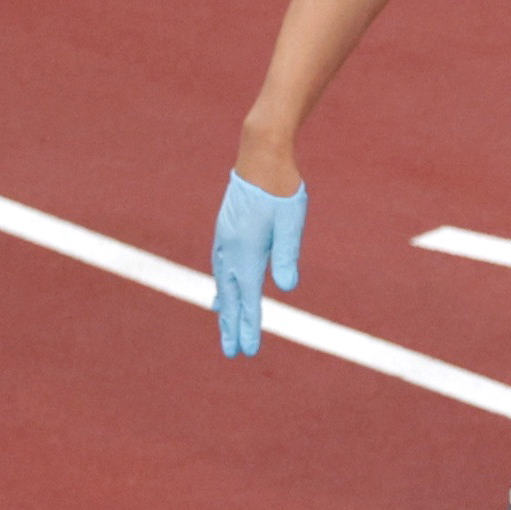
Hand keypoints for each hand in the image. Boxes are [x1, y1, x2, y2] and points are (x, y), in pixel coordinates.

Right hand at [212, 170, 305, 357]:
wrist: (261, 156)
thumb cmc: (282, 189)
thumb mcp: (291, 222)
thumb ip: (287, 255)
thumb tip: (288, 287)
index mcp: (245, 250)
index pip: (247, 298)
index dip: (248, 325)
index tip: (248, 350)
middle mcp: (229, 249)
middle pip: (229, 297)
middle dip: (232, 326)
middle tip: (233, 354)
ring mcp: (223, 240)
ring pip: (221, 284)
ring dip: (225, 309)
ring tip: (227, 330)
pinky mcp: (225, 232)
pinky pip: (220, 269)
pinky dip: (221, 288)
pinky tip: (221, 295)